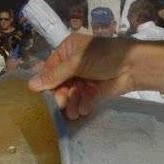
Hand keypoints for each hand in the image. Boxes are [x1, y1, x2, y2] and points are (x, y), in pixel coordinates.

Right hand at [26, 34, 163, 119]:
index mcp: (67, 51)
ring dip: (72, 103)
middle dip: (61, 96)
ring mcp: (84, 79)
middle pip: (59, 84)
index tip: (43, 96)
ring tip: (74, 112)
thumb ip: (55, 75)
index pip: (50, 69)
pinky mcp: (93, 91)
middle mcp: (74, 64)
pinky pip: (82, 100)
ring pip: (71, 94)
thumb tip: (30, 85)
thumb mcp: (77, 62)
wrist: (133, 66)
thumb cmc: (104, 56)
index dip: (46, 83)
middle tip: (61, 106)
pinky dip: (83, 104)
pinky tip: (84, 108)